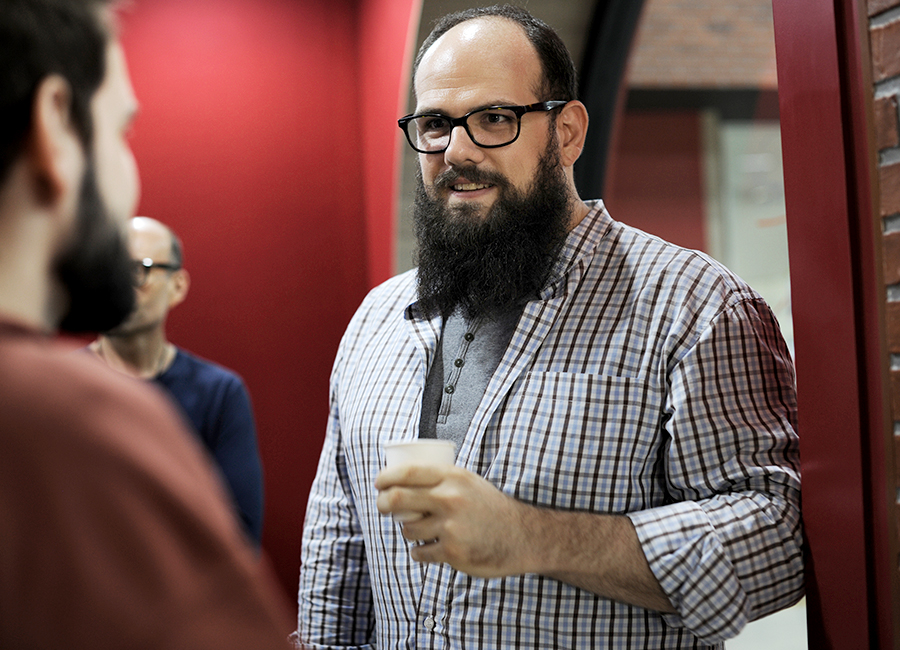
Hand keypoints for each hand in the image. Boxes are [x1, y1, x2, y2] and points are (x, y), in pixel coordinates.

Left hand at [375, 463, 534, 577]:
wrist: (520, 535)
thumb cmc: (489, 507)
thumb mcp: (469, 482)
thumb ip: (442, 479)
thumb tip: (402, 477)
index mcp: (453, 477)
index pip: (408, 472)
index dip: (386, 478)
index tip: (378, 483)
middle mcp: (450, 498)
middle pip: (398, 499)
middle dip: (383, 503)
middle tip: (382, 506)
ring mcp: (450, 526)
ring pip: (408, 529)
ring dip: (407, 531)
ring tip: (418, 530)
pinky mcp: (452, 550)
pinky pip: (420, 552)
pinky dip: (420, 552)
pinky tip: (428, 549)